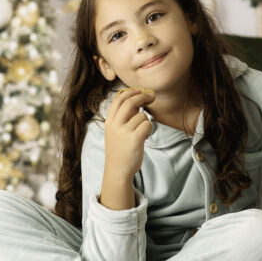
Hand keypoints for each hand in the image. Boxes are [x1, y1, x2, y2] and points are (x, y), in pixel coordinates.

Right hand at [100, 87, 153, 210]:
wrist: (118, 170)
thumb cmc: (120, 150)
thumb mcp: (116, 131)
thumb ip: (124, 117)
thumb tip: (138, 101)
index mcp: (109, 121)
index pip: (118, 99)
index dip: (131, 92)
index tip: (140, 90)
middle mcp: (114, 125)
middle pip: (130, 102)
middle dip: (143, 96)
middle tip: (152, 97)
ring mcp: (124, 131)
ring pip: (142, 115)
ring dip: (146, 122)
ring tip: (142, 132)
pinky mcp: (134, 138)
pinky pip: (147, 124)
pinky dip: (149, 129)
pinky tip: (145, 137)